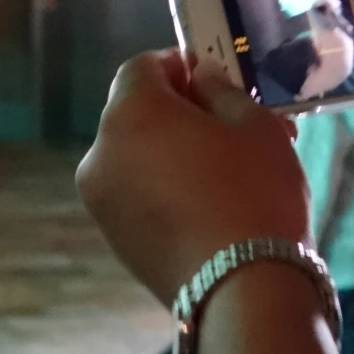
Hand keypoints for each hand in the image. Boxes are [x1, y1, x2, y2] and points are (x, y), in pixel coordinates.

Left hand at [76, 51, 310, 305]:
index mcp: (128, 115)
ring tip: (232, 167)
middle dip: (182, 111)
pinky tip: (210, 202)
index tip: (217, 79)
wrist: (241, 288)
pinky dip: (164, 186)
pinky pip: (137, 193)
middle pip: (136, 114)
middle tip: (236, 125)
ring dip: (176, 151)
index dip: (178, 65)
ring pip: (137, 156)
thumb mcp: (252, 125)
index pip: (141, 68)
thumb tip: (199, 77)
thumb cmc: (253, 192)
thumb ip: (220, 90)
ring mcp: (100, 201)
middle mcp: (99, 154)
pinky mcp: (113, 239)